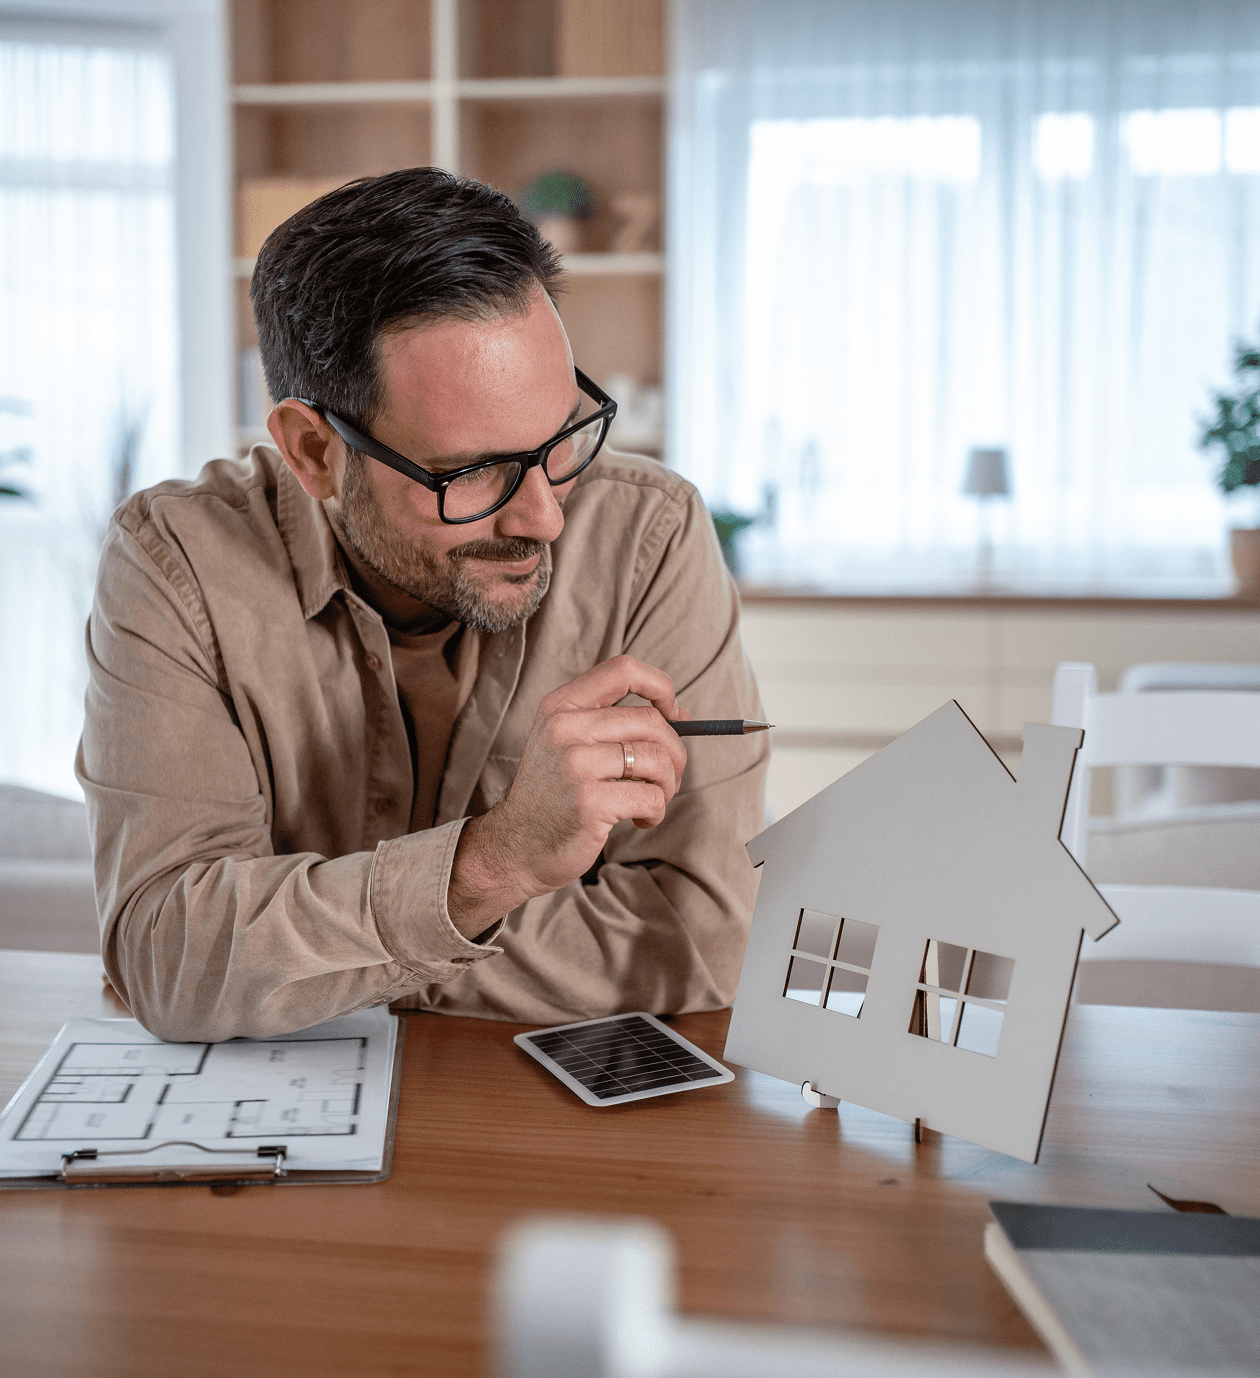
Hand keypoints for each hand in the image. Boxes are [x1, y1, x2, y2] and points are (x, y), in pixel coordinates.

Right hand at [446, 655, 690, 936]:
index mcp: (561, 706)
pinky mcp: (588, 802)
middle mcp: (564, 728)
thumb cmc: (557, 794)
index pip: (624, 669)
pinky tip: (639, 820)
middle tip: (668, 777)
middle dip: (674, 752)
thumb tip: (682, 714)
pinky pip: (650, 797)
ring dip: (668, 785)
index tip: (674, 714)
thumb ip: (618, 724)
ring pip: (656, 760)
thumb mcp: (572, 744)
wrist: (519, 846)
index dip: (660, 686)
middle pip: (651, 721)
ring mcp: (575, 765)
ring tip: (653, 800)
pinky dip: (656, 811)